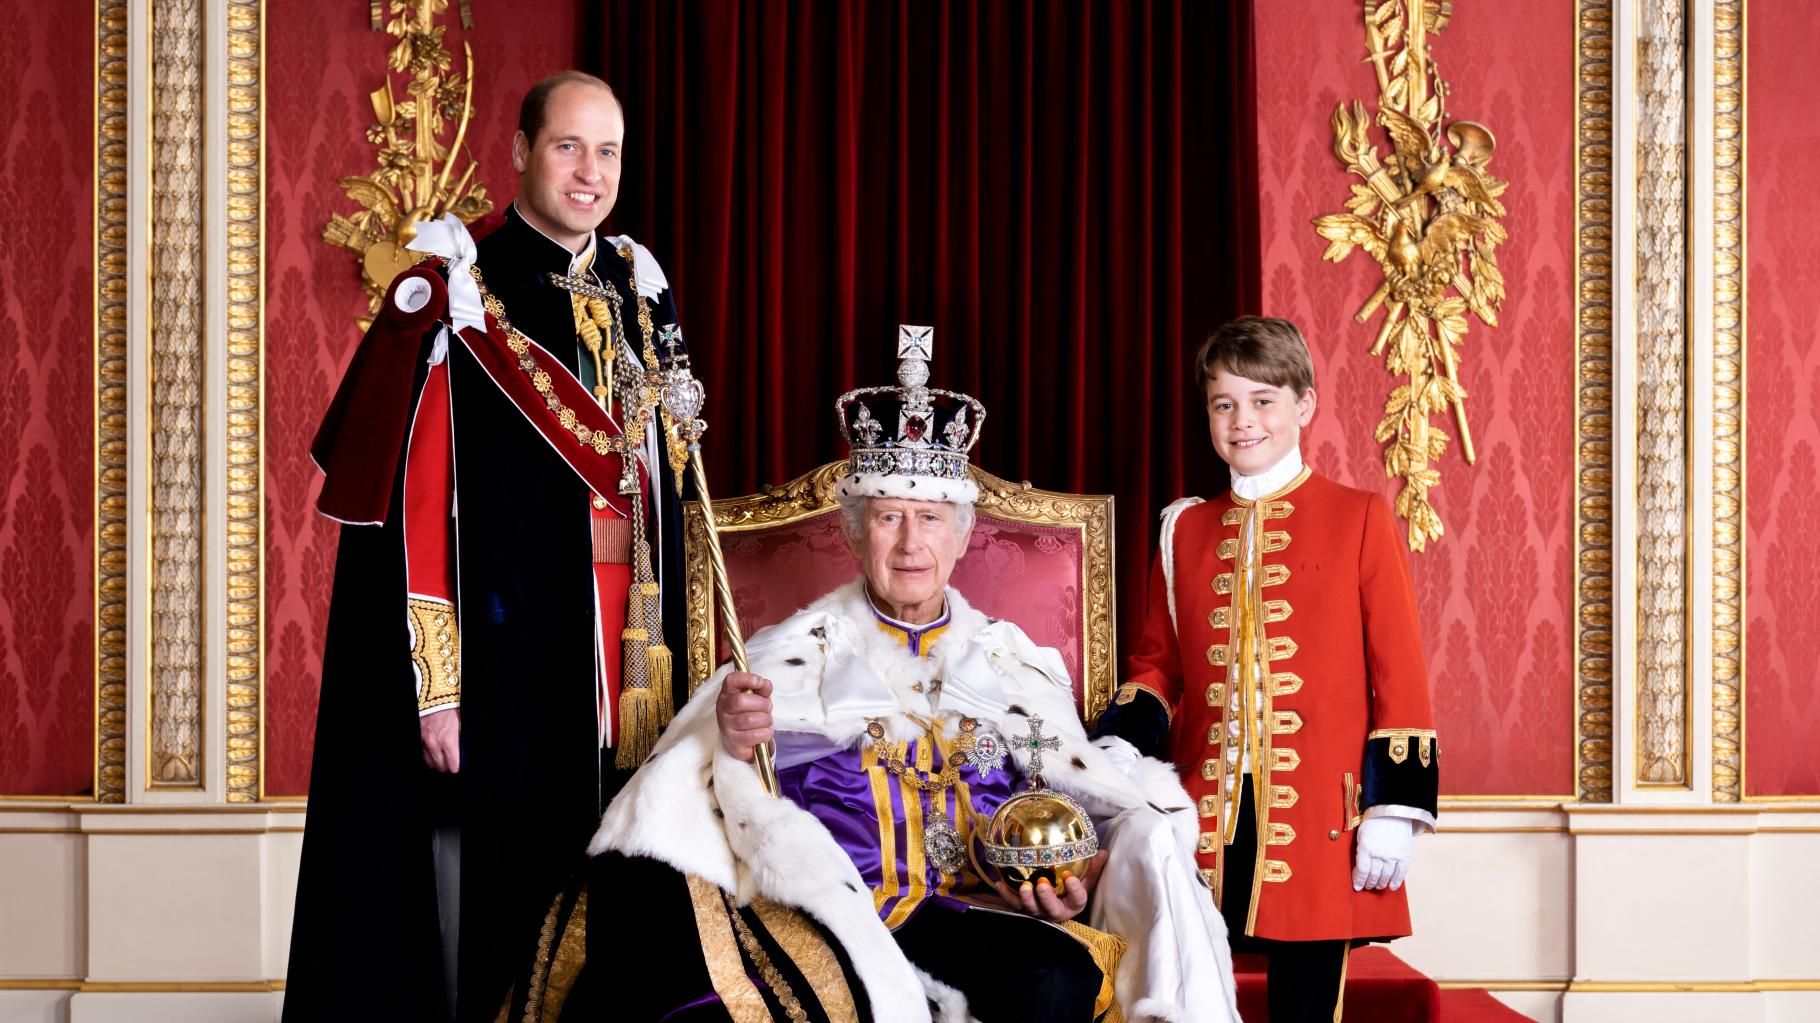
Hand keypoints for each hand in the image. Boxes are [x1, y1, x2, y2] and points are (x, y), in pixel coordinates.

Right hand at [420, 709, 459, 773]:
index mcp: (448, 741)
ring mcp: (425, 742)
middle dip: (447, 765)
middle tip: (451, 761)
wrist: (434, 696)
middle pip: (441, 767)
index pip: (453, 766)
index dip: (457, 766)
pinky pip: (423, 754)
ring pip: (430, 763)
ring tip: (442, 757)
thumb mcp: (461, 724)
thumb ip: (461, 741)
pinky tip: (434, 752)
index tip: (458, 765)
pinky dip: (428, 755)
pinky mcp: (419, 738)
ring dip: (437, 762)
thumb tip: (464, 752)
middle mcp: (435, 744)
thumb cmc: (451, 708)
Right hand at [716, 671, 772, 761]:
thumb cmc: (750, 715)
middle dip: (761, 704)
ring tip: (766, 721)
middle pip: (741, 701)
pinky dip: (765, 733)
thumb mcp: (757, 698)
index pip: (731, 680)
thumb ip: (762, 689)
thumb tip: (765, 684)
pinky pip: (754, 735)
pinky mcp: (733, 742)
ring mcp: (726, 726)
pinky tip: (764, 732)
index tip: (760, 682)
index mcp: (727, 693)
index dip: (746, 678)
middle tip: (768, 708)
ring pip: (749, 719)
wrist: (744, 742)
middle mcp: (723, 708)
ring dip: (765, 720)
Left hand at [992, 850, 1107, 920]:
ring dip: (1027, 899)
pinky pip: (1014, 904)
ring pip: (1032, 910)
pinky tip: (998, 884)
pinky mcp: (1024, 909)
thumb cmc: (1072, 889)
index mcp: (1074, 904)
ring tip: (1024, 886)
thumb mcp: (1085, 879)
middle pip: (1052, 909)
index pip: (1077, 899)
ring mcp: (1039, 911)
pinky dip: (1006, 895)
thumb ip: (1093, 867)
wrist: (1058, 901)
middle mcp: (1056, 911)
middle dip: (1046, 898)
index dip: (1074, 889)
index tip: (1070, 876)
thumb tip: (1103, 851)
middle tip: (1042, 885)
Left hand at [1352, 816, 1413, 890]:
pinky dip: (1396, 882)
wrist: (1392, 813)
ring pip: (1386, 876)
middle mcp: (1379, 854)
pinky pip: (1400, 873)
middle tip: (1368, 886)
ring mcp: (1393, 856)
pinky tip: (1391, 887)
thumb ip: (1361, 851)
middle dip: (1369, 883)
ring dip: (1380, 883)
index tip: (1357, 887)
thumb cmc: (1374, 823)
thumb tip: (1360, 868)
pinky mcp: (1404, 856)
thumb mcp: (1361, 835)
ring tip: (1377, 886)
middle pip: (1373, 875)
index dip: (1359, 881)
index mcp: (1365, 848)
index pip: (1362, 871)